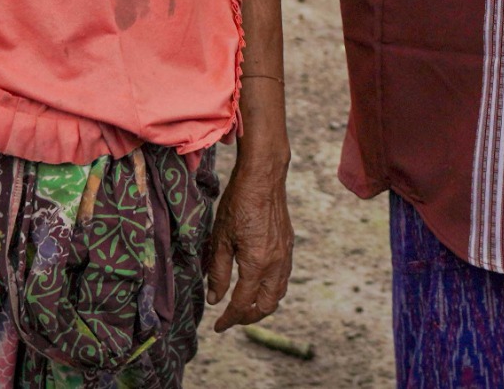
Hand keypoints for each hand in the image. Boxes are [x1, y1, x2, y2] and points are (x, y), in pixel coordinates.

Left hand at [205, 120, 292, 331]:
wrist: (264, 177)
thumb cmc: (238, 204)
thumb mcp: (220, 238)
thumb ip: (218, 272)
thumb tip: (215, 299)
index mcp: (257, 264)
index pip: (243, 303)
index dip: (229, 318)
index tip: (217, 326)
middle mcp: (276, 264)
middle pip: (267, 305)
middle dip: (249, 317)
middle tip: (231, 319)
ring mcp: (285, 255)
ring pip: (279, 293)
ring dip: (263, 305)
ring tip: (245, 306)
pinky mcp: (288, 245)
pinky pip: (284, 278)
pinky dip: (272, 289)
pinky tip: (258, 284)